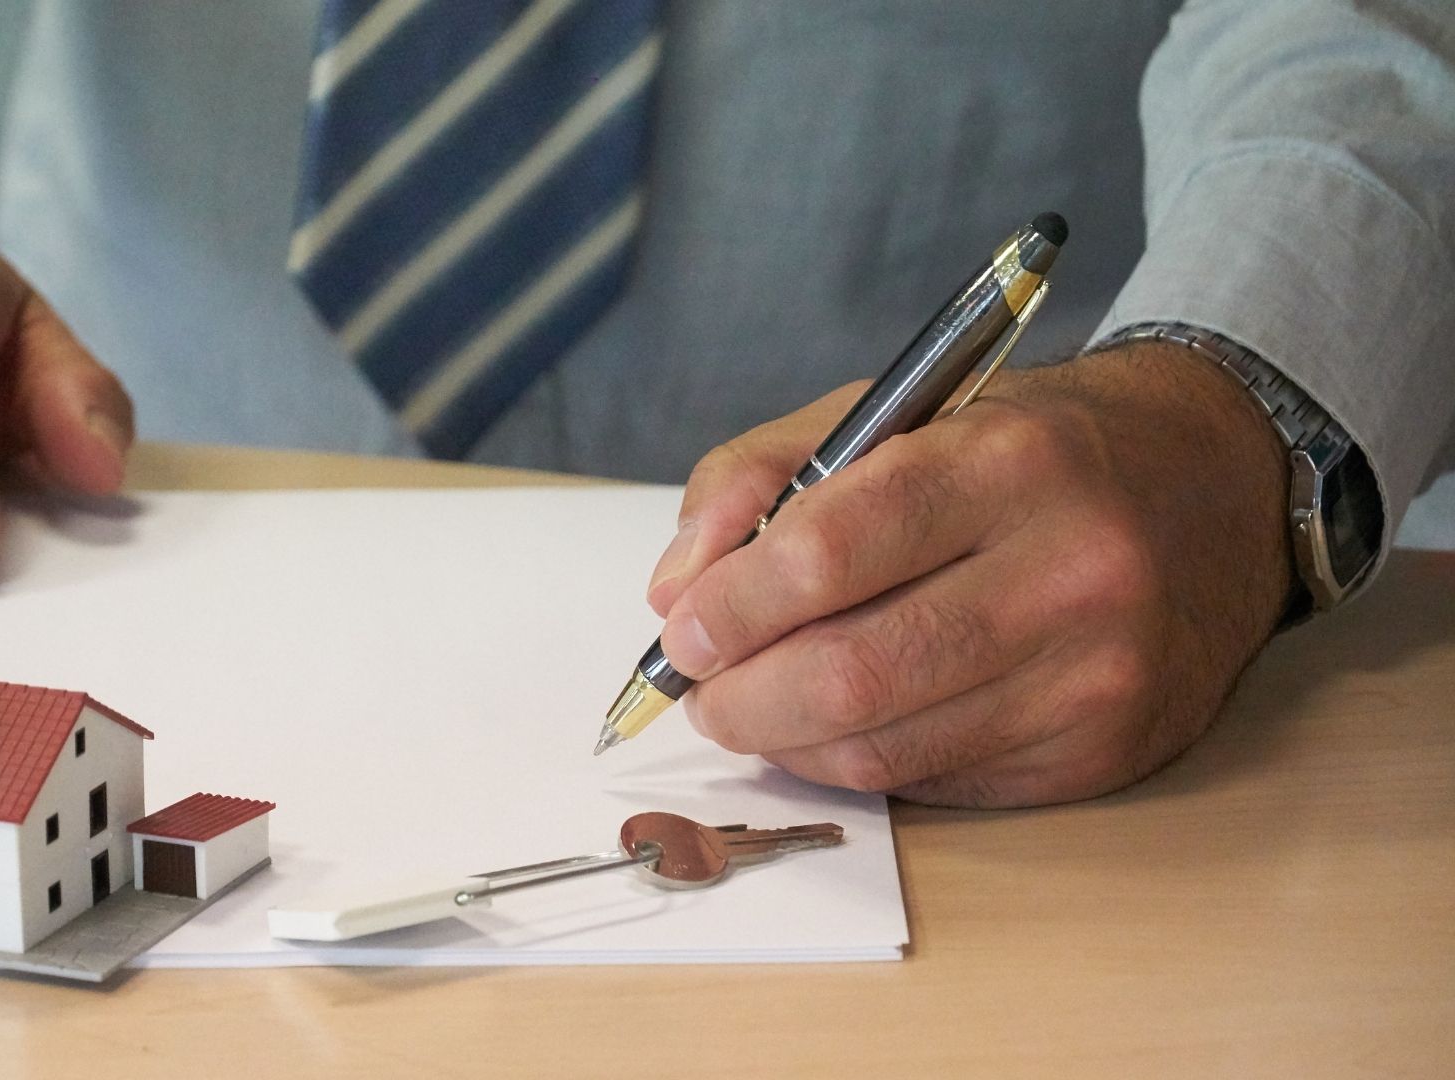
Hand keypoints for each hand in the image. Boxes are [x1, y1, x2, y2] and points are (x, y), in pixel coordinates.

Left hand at [646, 344, 1293, 806]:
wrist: (1217, 485)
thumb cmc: (1030, 447)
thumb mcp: (893, 410)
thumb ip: (761, 478)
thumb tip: (675, 591)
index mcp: (1008, 460)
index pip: (831, 551)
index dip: (735, 604)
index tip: (685, 629)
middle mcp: (1069, 569)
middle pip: (854, 672)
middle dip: (742, 697)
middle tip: (702, 690)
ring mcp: (1097, 673)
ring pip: (885, 747)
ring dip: (786, 742)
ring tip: (753, 708)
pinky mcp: (1103, 751)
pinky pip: (936, 782)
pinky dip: (861, 764)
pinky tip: (841, 727)